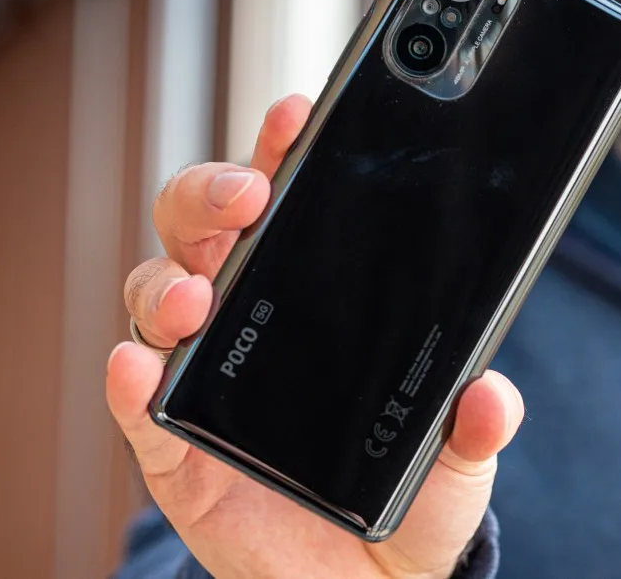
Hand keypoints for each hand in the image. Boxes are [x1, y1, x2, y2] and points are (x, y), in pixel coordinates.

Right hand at [108, 94, 524, 578]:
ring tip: (197, 298)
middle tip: (245, 195)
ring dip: (167, 283)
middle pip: (201, 231)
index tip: (294, 117)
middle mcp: (247, 321)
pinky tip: (137, 366)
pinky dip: (128, 381)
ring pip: (156, 297)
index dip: (280, 154)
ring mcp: (203, 378)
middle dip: (210, 194)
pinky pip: (136, 405)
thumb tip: (491, 397)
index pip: (285, 209)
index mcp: (310, 299)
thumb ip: (476, 426)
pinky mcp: (171, 447)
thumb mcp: (454, 461)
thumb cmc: (401, 502)